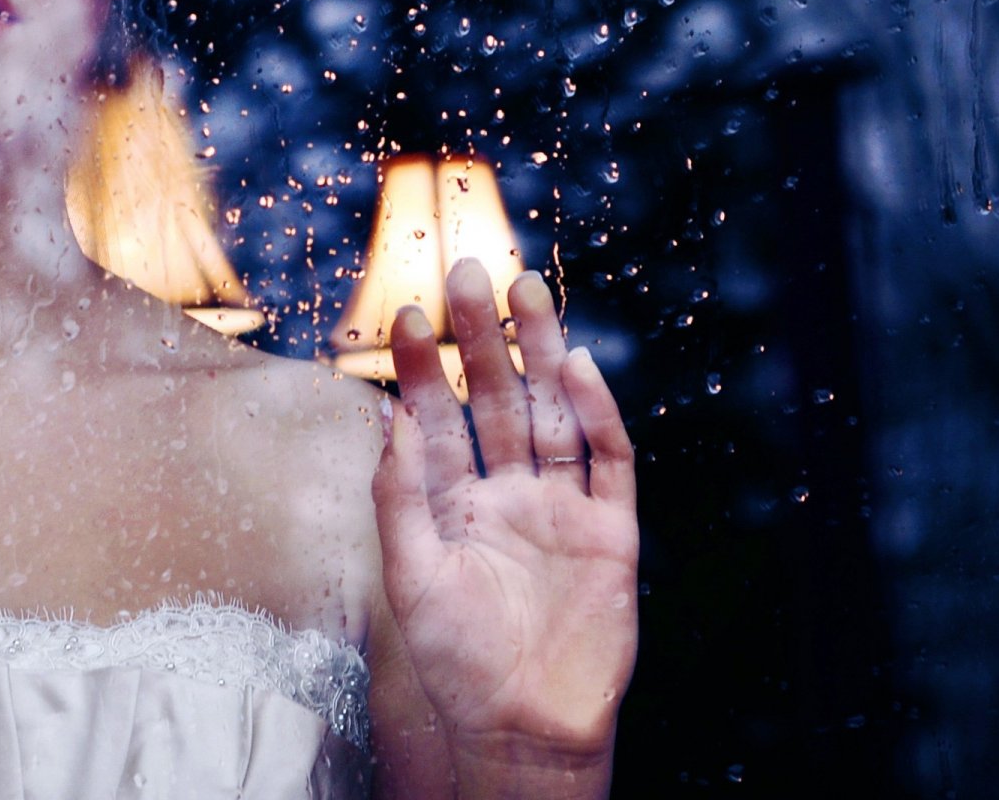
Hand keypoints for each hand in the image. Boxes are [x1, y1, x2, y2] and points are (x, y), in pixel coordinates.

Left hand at [371, 261, 637, 763]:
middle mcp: (509, 493)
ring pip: (554, 413)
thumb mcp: (409, 575)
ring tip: (524, 292)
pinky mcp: (610, 532)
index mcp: (455, 502)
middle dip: (482, 337)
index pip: (439, 417)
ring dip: (542, 354)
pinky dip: (598, 414)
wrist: (521, 728)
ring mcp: (562, 508)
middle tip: (466, 271)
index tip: (407, 316)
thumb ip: (399, 494)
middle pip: (498, 398)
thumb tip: (389, 413)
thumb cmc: (456, 661)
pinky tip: (578, 369)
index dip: (425, 367)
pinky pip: (608, 461)